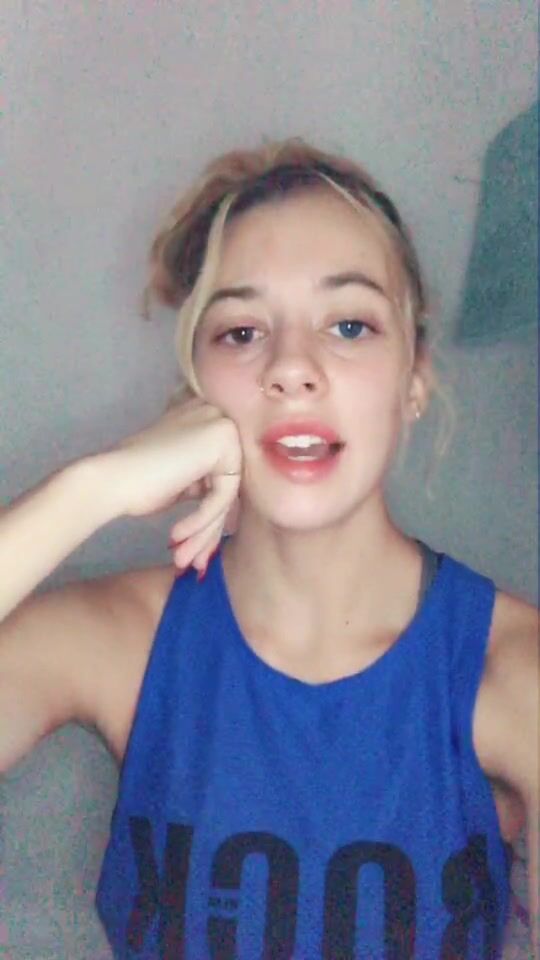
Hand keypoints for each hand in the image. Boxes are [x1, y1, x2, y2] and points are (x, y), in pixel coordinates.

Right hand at [101, 395, 241, 572]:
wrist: (108, 479)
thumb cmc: (137, 484)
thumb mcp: (183, 482)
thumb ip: (209, 485)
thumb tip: (234, 513)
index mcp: (208, 423)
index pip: (222, 477)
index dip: (210, 517)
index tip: (196, 549)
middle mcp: (218, 415)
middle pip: (226, 485)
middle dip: (209, 530)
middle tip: (194, 562)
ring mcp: (221, 424)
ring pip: (226, 493)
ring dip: (204, 532)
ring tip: (185, 560)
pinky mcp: (222, 439)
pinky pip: (222, 494)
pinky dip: (201, 520)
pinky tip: (177, 535)